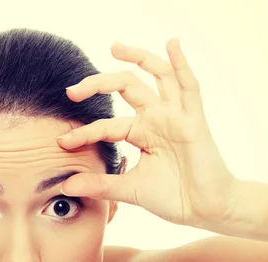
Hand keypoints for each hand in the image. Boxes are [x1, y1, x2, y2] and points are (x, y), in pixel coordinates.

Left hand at [58, 39, 238, 226]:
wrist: (205, 210)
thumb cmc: (173, 197)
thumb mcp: (129, 189)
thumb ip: (99, 185)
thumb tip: (65, 186)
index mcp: (141, 133)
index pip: (107, 125)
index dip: (84, 132)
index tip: (62, 142)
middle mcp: (157, 119)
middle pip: (126, 87)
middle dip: (98, 84)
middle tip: (72, 91)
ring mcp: (175, 116)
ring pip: (157, 75)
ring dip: (138, 57)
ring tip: (114, 46)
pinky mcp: (194, 120)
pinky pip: (189, 87)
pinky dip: (182, 64)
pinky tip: (172, 44)